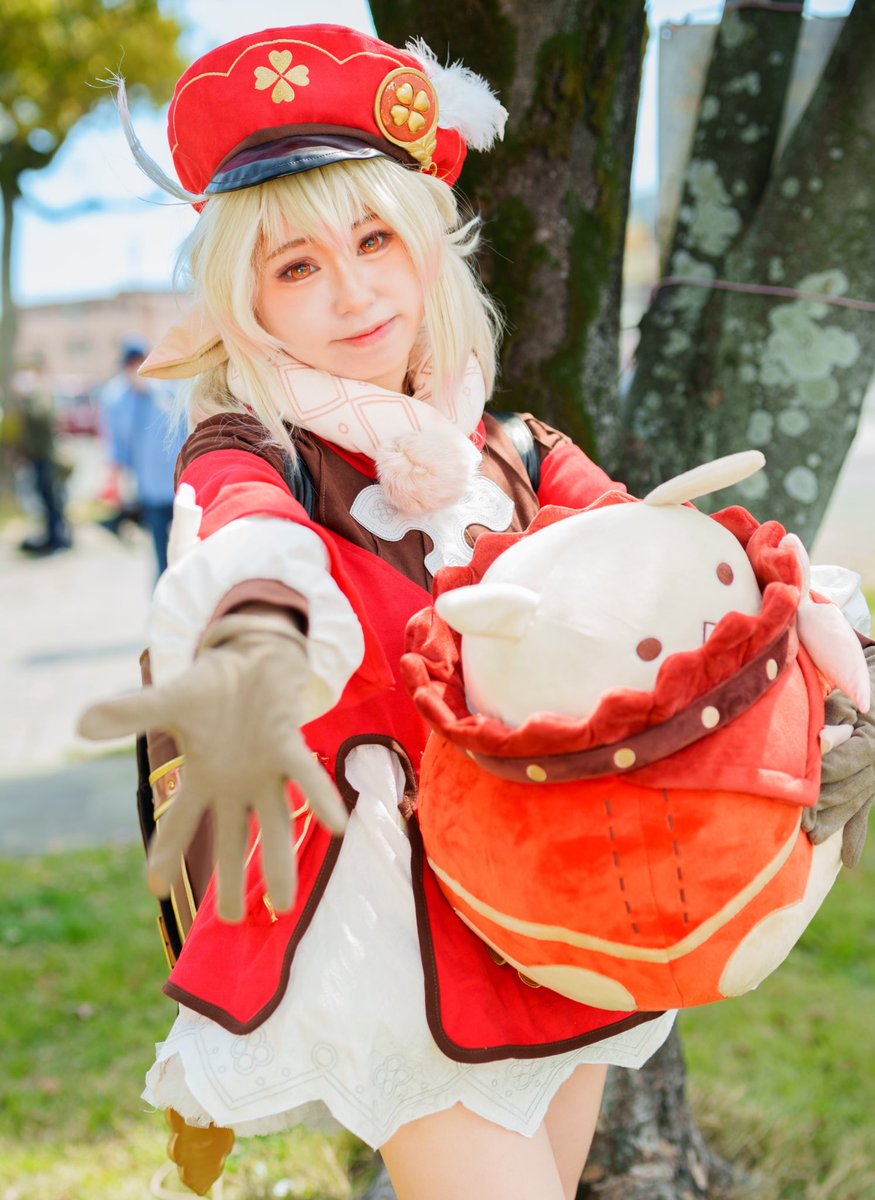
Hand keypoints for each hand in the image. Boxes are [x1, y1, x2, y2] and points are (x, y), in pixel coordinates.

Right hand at [77, 612, 347, 920]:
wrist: (253, 658)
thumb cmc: (211, 688)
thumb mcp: (167, 699)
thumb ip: (129, 713)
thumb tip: (79, 723)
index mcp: (203, 778)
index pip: (180, 824)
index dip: (165, 855)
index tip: (154, 890)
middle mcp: (237, 784)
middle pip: (232, 839)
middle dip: (231, 879)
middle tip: (233, 921)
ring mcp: (266, 770)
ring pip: (275, 823)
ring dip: (278, 862)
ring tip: (283, 903)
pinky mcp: (290, 746)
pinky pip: (306, 776)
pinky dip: (320, 798)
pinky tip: (337, 824)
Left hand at [803, 644, 874, 868]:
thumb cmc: (853, 686)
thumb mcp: (844, 696)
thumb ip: (833, 718)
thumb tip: (822, 739)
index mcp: (870, 740)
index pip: (842, 764)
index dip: (820, 778)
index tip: (797, 793)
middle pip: (847, 789)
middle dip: (822, 808)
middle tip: (797, 826)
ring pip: (854, 804)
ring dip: (834, 823)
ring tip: (812, 840)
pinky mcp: (873, 785)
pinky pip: (864, 812)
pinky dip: (855, 835)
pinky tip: (849, 860)